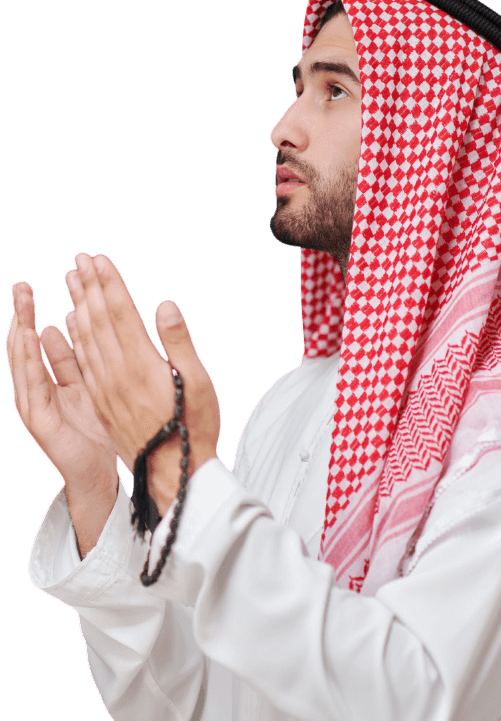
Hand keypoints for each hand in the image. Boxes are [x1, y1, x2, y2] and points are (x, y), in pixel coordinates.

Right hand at [7, 281, 118, 498]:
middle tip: (22, 285)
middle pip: (26, 345)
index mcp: (52, 380)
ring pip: (24, 362)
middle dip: (23, 315)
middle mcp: (38, 390)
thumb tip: (69, 317)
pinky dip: (30, 362)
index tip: (38, 285)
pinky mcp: (40, 422)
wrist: (98, 475)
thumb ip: (76, 356)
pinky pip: (33, 387)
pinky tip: (30, 338)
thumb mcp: (89, 384)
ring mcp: (35, 406)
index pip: (41, 339)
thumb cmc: (97, 430)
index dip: (41, 311)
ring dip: (22, 330)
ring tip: (23, 304)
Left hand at [64, 253, 220, 512]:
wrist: (174, 473)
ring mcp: (106, 389)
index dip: (110, 285)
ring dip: (78, 306)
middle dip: (90, 287)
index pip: (121, 314)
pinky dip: (74, 337)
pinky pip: (81, 362)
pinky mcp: (102, 402)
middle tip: (79, 259)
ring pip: (85, 339)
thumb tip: (164, 306)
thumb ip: (178, 342)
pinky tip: (70, 323)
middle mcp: (118, 374)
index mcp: (142, 365)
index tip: (100, 259)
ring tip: (71, 281)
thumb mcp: (198, 382)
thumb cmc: (194, 427)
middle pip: (99, 321)